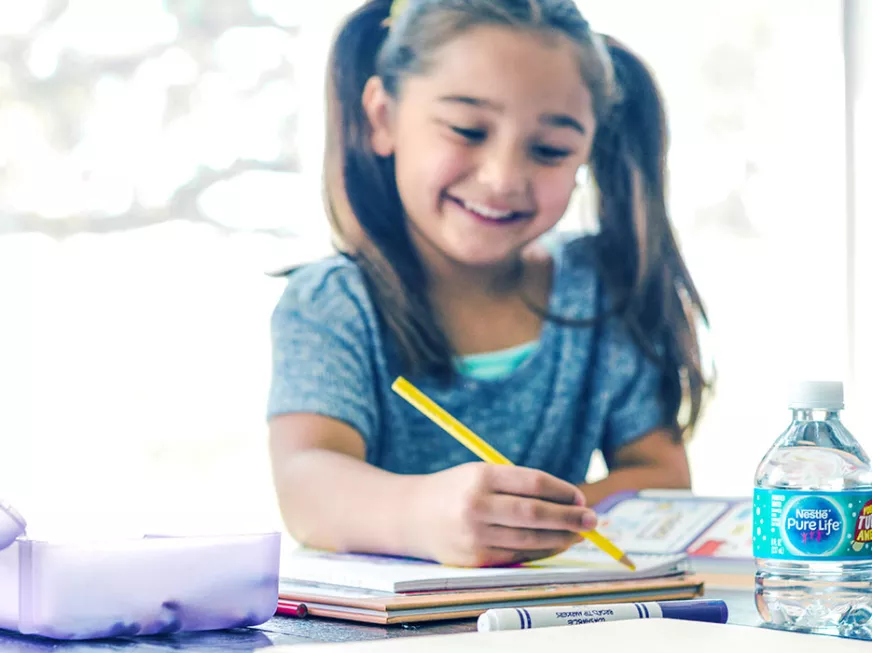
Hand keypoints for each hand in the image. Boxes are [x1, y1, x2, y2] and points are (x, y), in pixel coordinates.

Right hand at [411, 463, 596, 566]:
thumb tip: (568, 500)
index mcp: (480, 475)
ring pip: (529, 539)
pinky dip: (541, 552)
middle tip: (592, 520)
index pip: (532, 483)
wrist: (410, 516)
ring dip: (560, 538)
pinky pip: (517, 556)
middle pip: (534, 513)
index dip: (562, 491)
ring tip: (579, 534)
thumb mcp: (479, 474)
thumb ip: (518, 485)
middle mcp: (476, 505)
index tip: (580, 497)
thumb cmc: (456, 490)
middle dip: (569, 518)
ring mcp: (474, 534)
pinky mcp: (474, 559)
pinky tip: (556, 545)